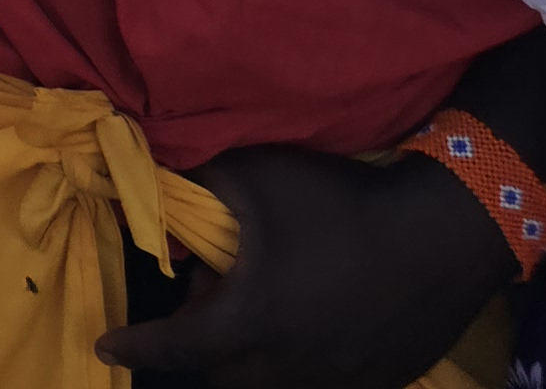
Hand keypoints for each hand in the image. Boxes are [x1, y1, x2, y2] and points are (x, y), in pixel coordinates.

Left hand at [97, 145, 510, 387]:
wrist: (440, 235)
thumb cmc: (337, 204)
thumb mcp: (252, 177)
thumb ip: (197, 189)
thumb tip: (159, 200)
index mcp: (248, 322)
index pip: (174, 346)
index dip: (135, 346)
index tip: (105, 345)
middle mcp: (285, 367)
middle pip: (220, 373)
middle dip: (201, 344)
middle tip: (212, 296)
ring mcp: (335, 382)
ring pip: (268, 384)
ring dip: (248, 357)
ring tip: (260, 309)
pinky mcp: (375, 384)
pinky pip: (318, 384)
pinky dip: (297, 364)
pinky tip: (310, 324)